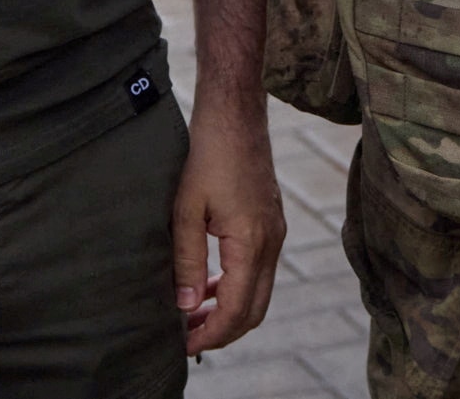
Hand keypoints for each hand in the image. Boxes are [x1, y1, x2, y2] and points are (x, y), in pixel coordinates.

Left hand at [171, 96, 283, 352]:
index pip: (238, 309)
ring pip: (259, 292)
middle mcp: (272, 242)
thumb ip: (188, 262)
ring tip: (193, 317)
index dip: (212, 334)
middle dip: (223, 331)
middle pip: (255, 310)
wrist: (234, 113)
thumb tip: (187, 307)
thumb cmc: (207, 154)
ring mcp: (275, 232)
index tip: (184, 345)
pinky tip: (209, 286)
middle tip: (188, 340)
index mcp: (252, 242)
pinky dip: (237, 286)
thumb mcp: (186, 210)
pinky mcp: (270, 222)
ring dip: (230, 310)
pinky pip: (258, 270)